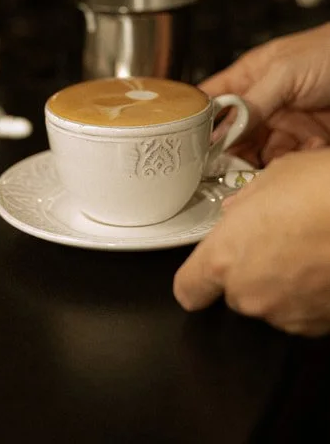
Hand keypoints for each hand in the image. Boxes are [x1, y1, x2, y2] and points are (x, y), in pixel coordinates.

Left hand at [173, 149, 329, 335]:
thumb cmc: (320, 188)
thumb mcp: (272, 179)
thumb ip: (244, 204)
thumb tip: (237, 212)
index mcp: (224, 258)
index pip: (188, 289)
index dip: (197, 280)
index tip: (208, 270)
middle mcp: (249, 294)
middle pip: (235, 294)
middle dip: (250, 272)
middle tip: (276, 241)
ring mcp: (287, 315)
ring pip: (272, 303)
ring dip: (283, 285)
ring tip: (308, 250)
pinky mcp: (320, 326)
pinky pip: (304, 312)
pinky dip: (311, 296)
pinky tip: (324, 265)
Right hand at [200, 23, 329, 164]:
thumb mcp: (284, 72)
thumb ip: (252, 102)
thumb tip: (220, 130)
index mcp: (249, 78)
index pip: (211, 102)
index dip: (197, 123)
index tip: (190, 145)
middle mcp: (264, 102)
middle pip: (233, 135)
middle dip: (230, 153)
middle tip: (228, 167)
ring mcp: (286, 122)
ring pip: (261, 153)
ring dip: (262, 162)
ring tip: (267, 165)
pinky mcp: (308, 140)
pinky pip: (290, 160)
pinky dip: (293, 164)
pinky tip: (303, 154)